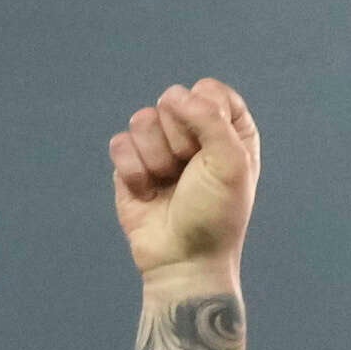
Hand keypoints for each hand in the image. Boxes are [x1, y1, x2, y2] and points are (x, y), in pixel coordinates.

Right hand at [109, 79, 261, 281]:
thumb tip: (174, 95)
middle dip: (179, 138)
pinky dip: (134, 170)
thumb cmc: (215, 214)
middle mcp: (195, 134)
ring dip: (156, 157)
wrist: (182, 258)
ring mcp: (161, 147)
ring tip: (169, 184)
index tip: (213, 145)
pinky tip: (148, 192)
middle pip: (172, 100)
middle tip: (191, 173)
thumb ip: (211, 119)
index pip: (211, 91)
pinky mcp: (132, 163)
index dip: (207, 112)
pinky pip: (120, 143)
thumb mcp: (230, 164)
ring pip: (142, 119)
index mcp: (229, 131)